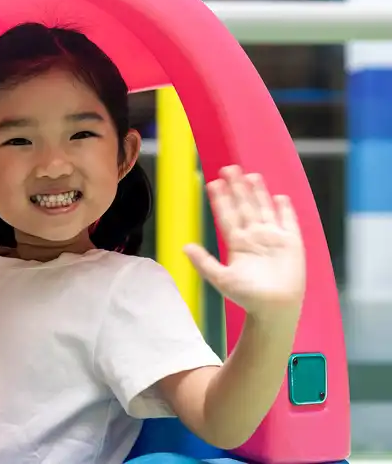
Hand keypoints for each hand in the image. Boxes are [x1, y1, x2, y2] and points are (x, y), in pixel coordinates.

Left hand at [183, 166, 305, 317]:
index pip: (227, 215)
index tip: (212, 183)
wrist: (274, 308)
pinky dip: (285, 209)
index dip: (221, 199)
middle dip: (237, 188)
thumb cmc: (247, 296)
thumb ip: (203, 262)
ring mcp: (273, 237)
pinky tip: (280, 197)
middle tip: (228, 168)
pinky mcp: (291, 243)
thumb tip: (185, 247)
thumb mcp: (221, 279)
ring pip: (264, 209)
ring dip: (258, 193)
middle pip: (244, 206)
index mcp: (237, 243)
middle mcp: (254, 236)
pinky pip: (288, 222)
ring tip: (250, 175)